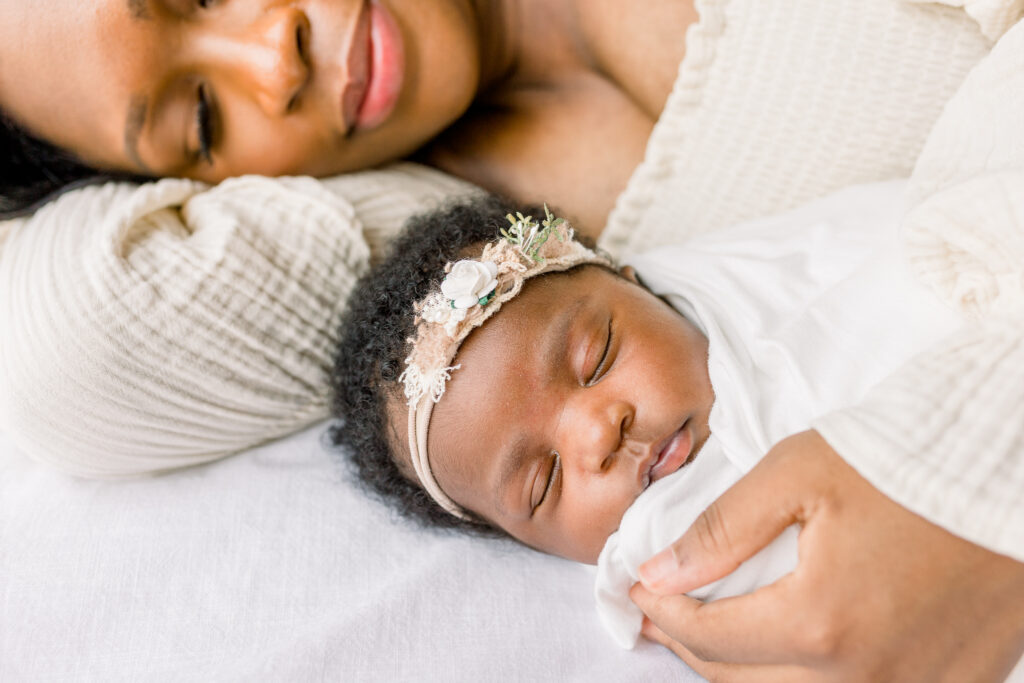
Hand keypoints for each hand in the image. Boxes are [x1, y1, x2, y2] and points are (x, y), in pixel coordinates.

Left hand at [629, 430, 1023, 681]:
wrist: (1013, 465)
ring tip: (713, 631)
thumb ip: (721, 530)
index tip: (638, 587)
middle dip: (691, 647)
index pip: (708, 637)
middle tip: (663, 613)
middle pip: (742, 682)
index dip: (662, 612)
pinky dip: (806, 677)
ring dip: (744, 670)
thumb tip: (660, 572)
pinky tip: (792, 645)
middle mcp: (867, 675)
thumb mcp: (797, 473)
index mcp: (821, 621)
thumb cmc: (906, 461)